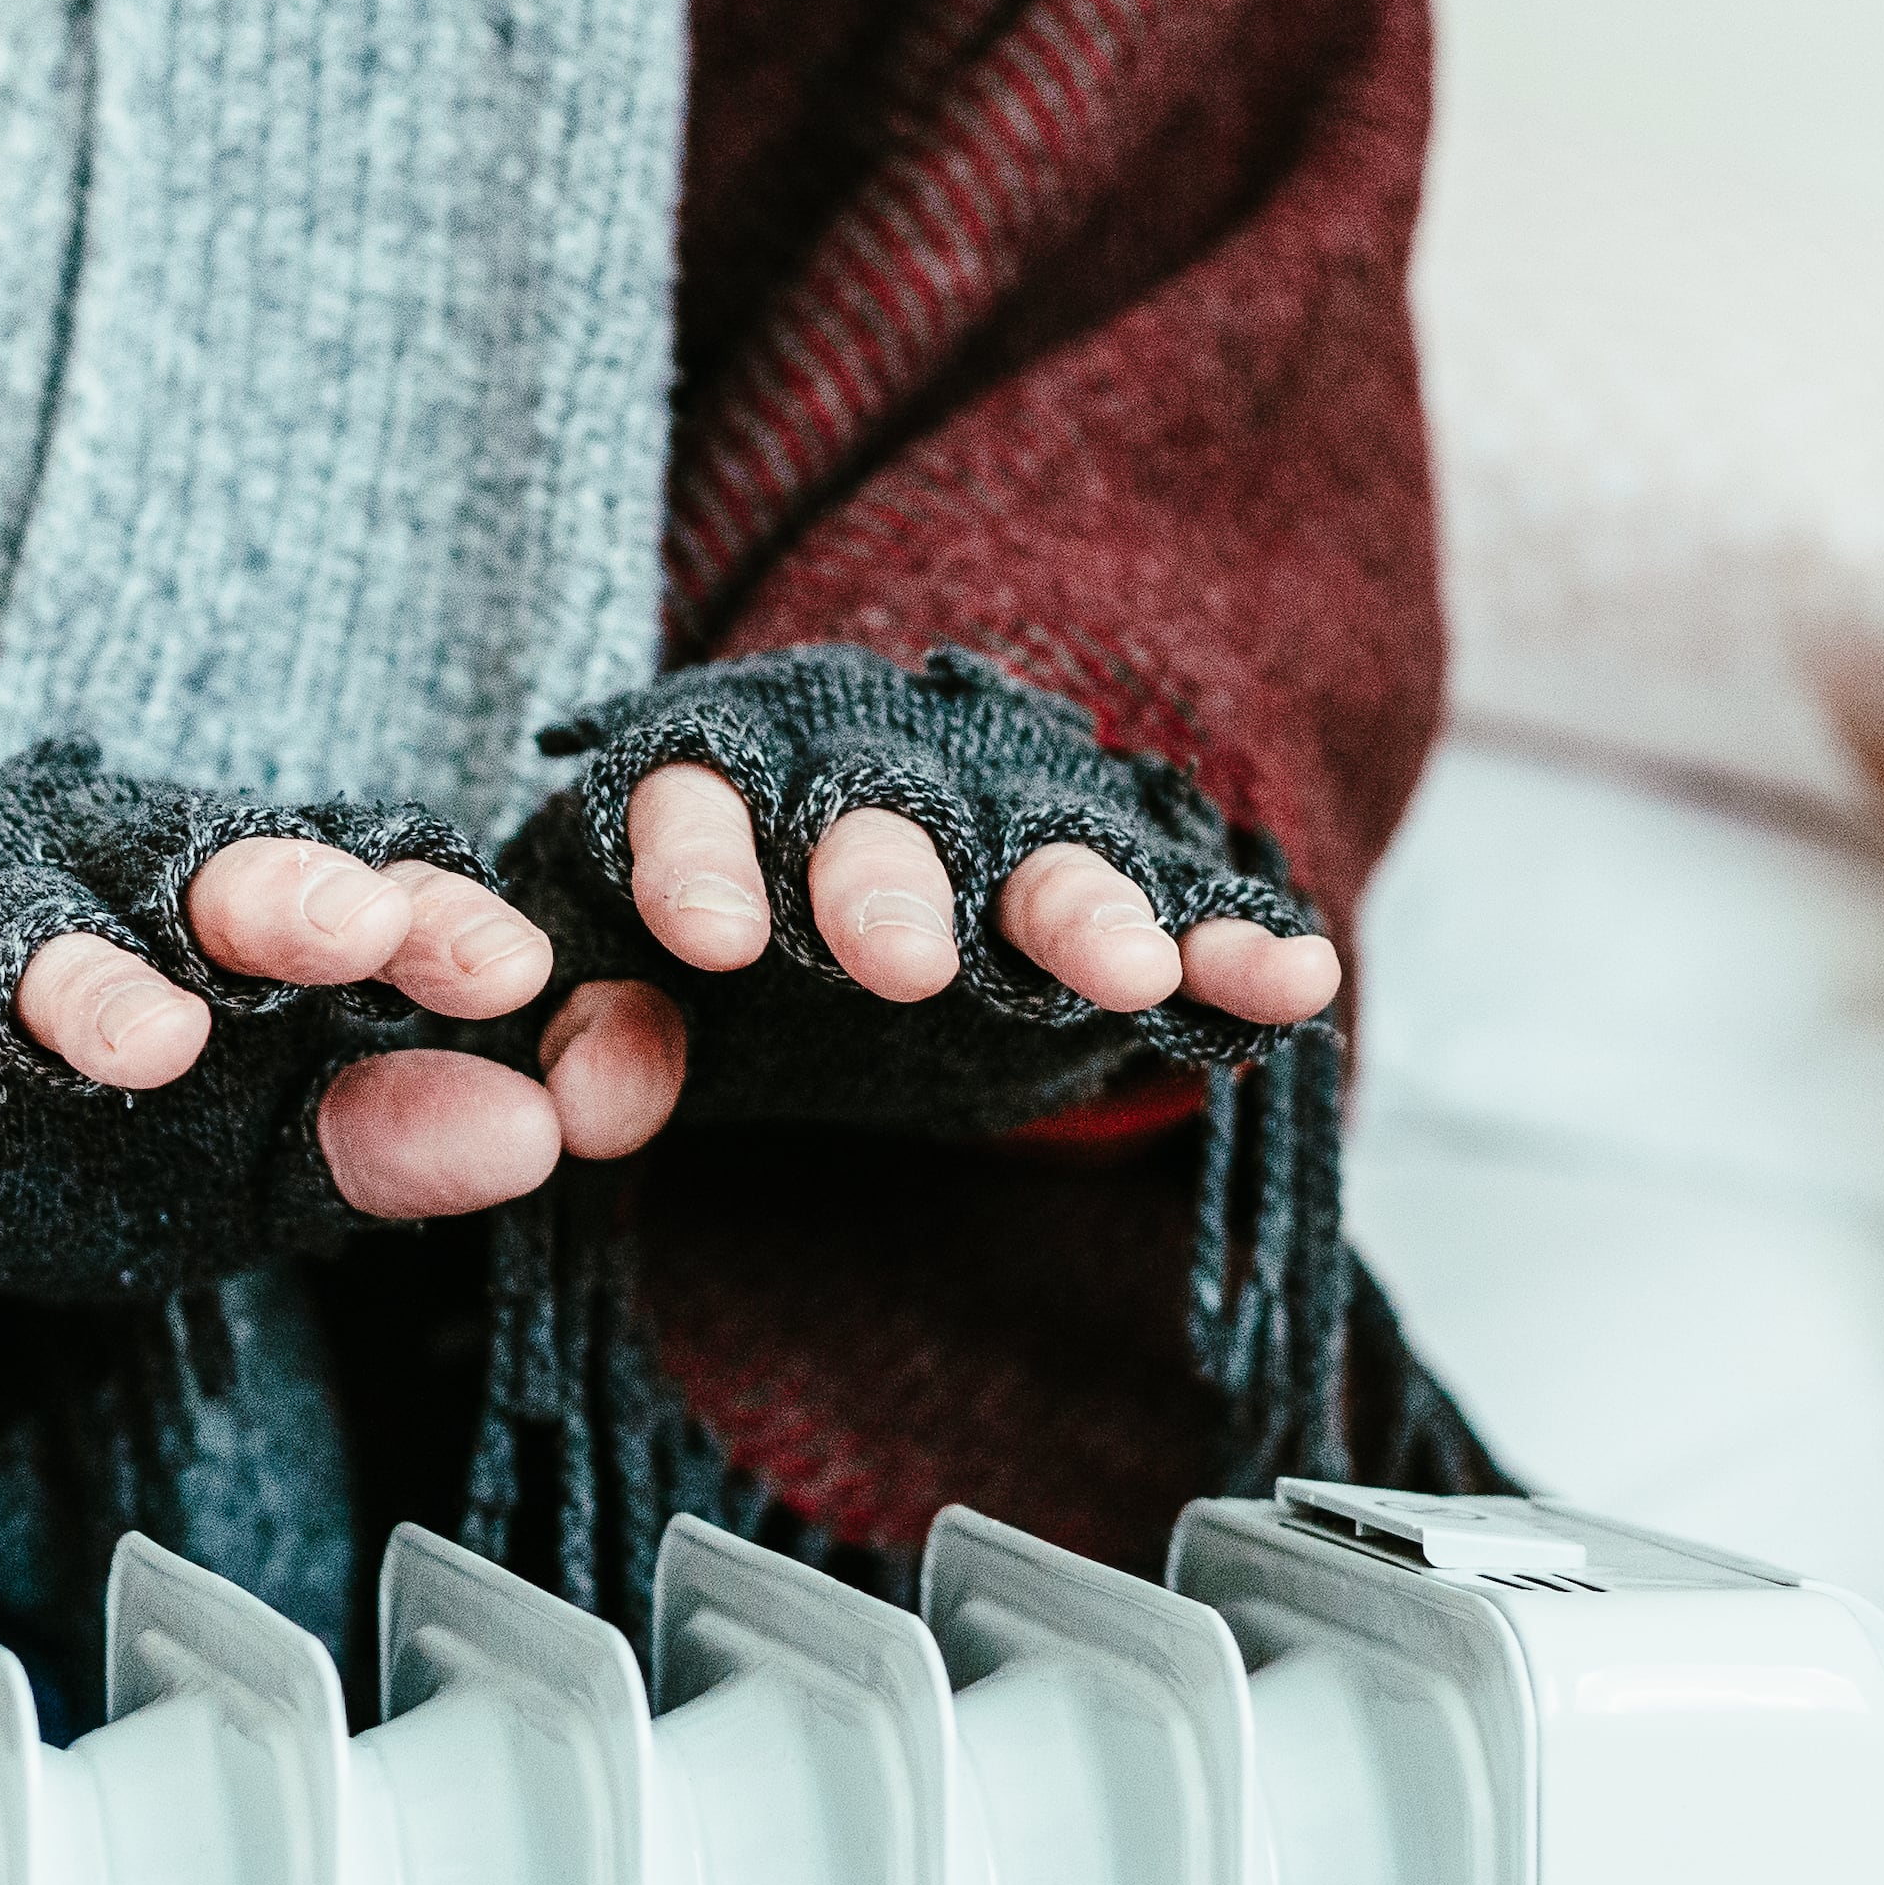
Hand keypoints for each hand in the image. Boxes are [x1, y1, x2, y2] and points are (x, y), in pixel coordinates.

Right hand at [0, 828, 558, 1216]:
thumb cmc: (95, 1113)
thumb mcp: (257, 1143)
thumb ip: (385, 1133)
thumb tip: (546, 1139)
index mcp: (216, 895)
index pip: (341, 870)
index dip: (426, 912)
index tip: (511, 971)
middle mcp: (91, 880)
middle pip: (189, 862)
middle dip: (277, 892)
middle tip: (358, 929)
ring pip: (21, 940)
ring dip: (90, 989)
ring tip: (155, 1046)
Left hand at [508, 645, 1338, 1153]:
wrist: (829, 872)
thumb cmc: (692, 918)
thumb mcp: (613, 973)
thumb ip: (591, 1032)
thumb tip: (591, 1110)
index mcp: (719, 774)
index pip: (692, 792)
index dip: (697, 857)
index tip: (704, 938)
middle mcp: (864, 777)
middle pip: (878, 815)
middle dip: (888, 884)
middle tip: (899, 966)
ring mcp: (997, 825)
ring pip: (1039, 852)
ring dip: (1084, 908)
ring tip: (1132, 973)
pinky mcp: (1104, 880)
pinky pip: (1182, 905)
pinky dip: (1237, 942)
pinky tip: (1292, 977)